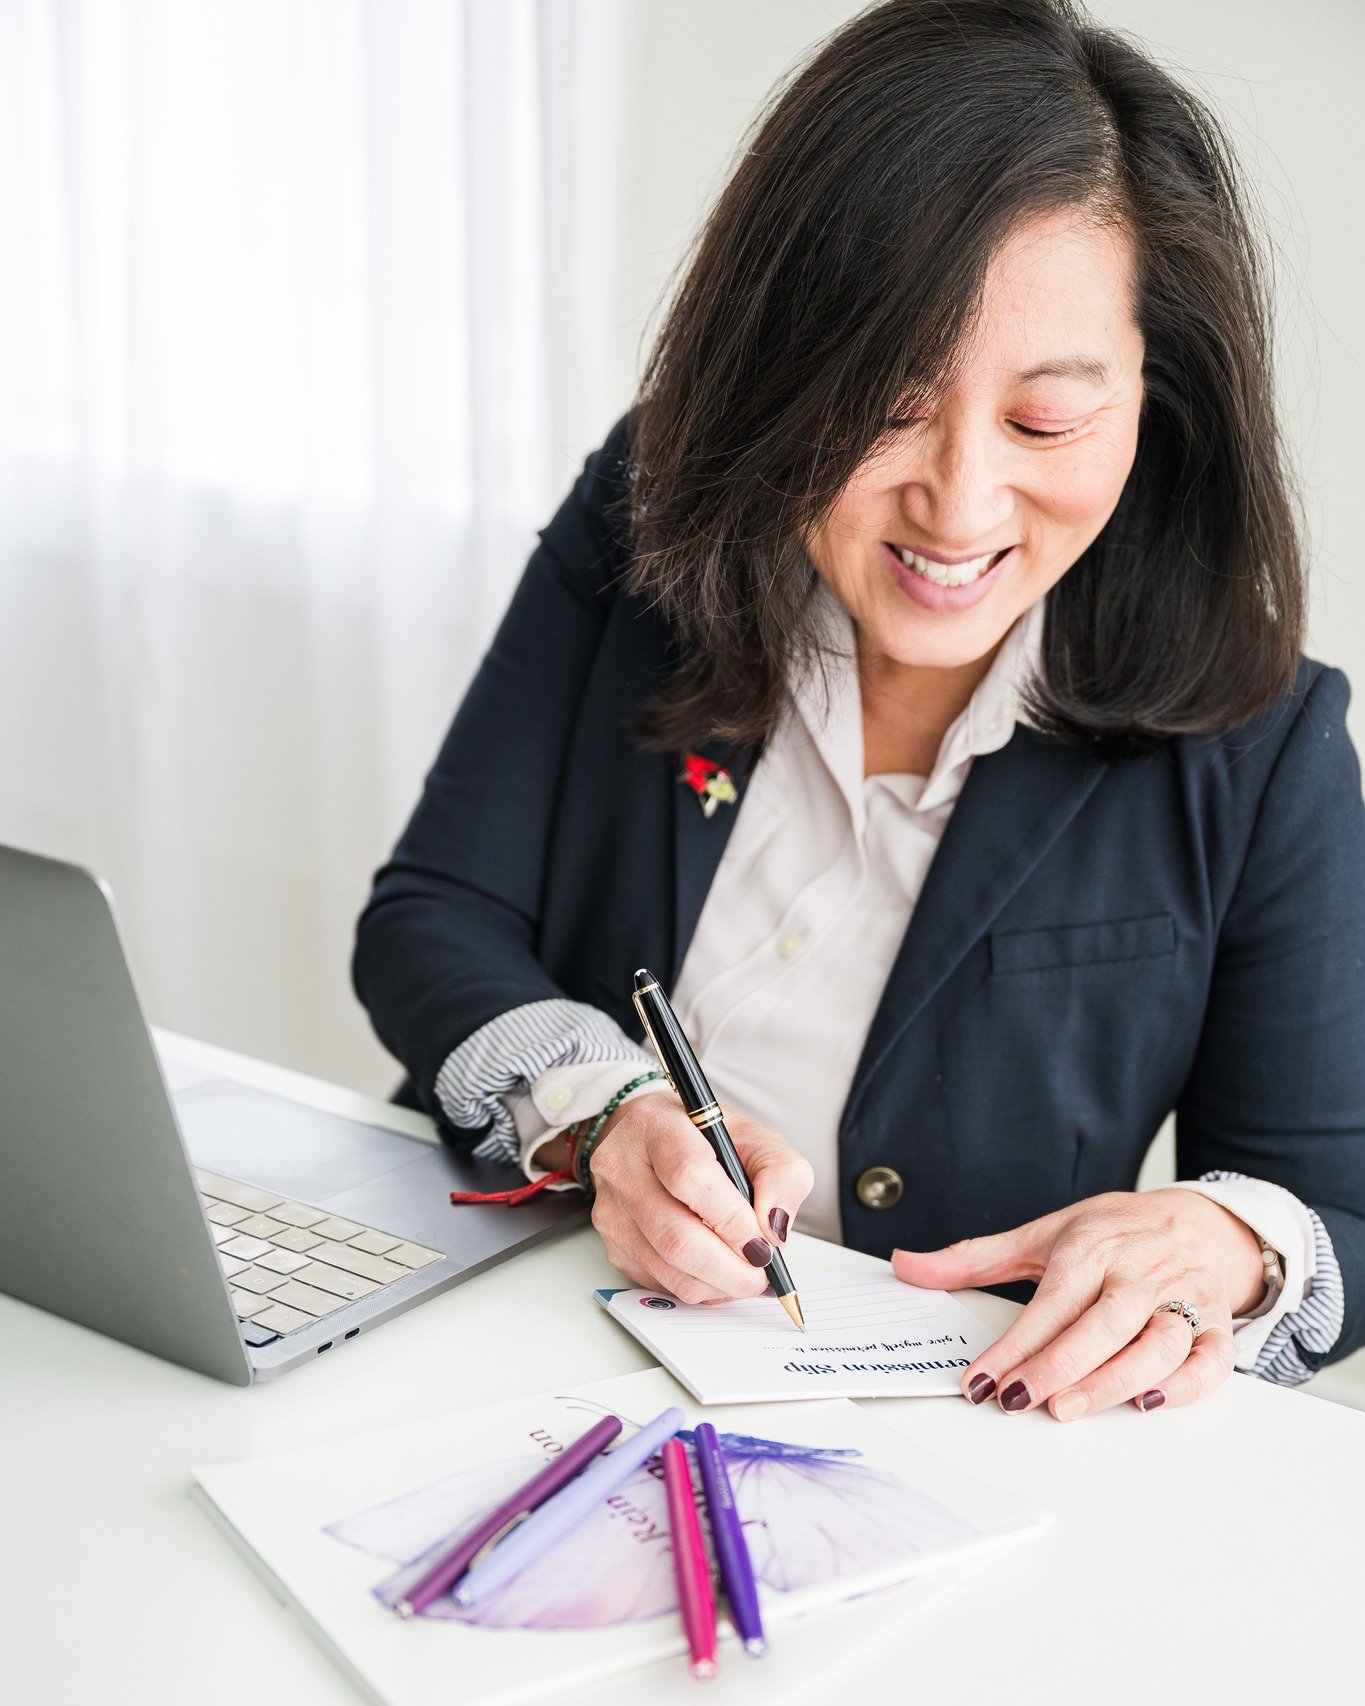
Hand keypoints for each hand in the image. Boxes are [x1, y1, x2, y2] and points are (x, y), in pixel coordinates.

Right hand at [587, 1092, 813, 1302]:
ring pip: (668, 1268)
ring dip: (718, 1285)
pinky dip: (699, 1288)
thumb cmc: (707, 1140)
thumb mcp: (756, 1138)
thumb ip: (781, 1173)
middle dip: (730, 1268)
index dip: (732, 1218)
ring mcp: (611, 1209)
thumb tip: (774, 1226)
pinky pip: (660, 1283)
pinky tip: (717, 1273)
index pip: (689, 1176)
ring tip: (746, 1275)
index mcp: (655, 1125)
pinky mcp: (612, 1245)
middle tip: (762, 1274)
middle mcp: (621, 1166)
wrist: (656, 1144)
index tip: (763, 1242)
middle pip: (676, 1236)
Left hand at [891, 1189, 1267, 1418]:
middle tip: (1018, 1400)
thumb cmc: (1113, 1232)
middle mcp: (1138, 1274)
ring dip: (1115, 1380)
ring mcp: (1180, 1300)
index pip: (1050, 1301)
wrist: (1199, 1221)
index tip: (979, 1380)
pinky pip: (1210, 1360)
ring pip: (1156, 1344)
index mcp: (1091, 1248)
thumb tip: (905, 1265)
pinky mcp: (1214, 1326)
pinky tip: (1147, 1404)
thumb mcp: (1042, 1234)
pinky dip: (1184, 1385)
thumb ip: (974, 1257)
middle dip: (1058, 1364)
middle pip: (1103, 1322)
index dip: (1014, 1345)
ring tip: (1069, 1409)